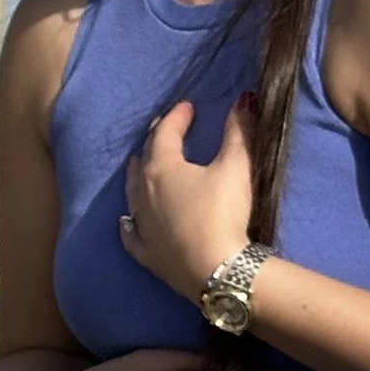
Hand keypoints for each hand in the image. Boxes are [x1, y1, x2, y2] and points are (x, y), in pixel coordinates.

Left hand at [120, 93, 256, 299]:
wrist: (215, 270)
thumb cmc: (222, 213)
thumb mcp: (235, 167)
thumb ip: (238, 133)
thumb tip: (244, 99)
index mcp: (162, 169)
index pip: (165, 134)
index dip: (177, 118)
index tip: (187, 107)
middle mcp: (144, 195)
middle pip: (145, 161)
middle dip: (154, 142)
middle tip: (163, 130)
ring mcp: (142, 226)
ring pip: (132, 195)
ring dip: (136, 176)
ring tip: (138, 164)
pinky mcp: (147, 255)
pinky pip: (131, 236)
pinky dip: (128, 225)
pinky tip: (125, 222)